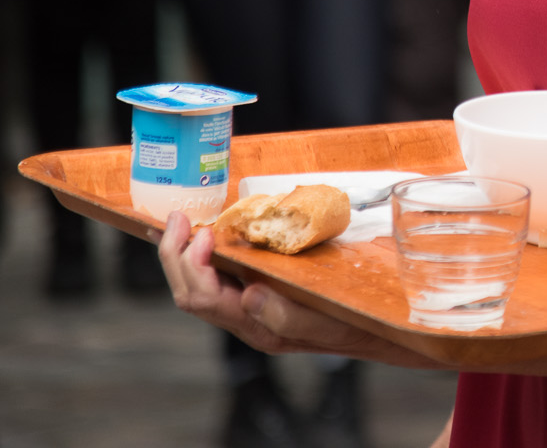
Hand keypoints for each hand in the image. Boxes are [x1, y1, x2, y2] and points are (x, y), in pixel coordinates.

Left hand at [151, 212, 437, 364]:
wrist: (371, 329)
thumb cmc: (351, 322)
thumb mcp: (325, 319)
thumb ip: (285, 315)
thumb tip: (247, 294)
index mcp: (255, 327)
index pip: (203, 299)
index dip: (194, 264)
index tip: (206, 232)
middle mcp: (244, 320)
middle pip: (188, 293)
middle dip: (174, 255)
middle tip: (177, 217)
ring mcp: (248, 308)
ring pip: (196, 287)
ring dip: (182, 254)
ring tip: (180, 222)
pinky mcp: (258, 294)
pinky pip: (216, 278)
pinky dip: (201, 255)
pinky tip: (203, 236)